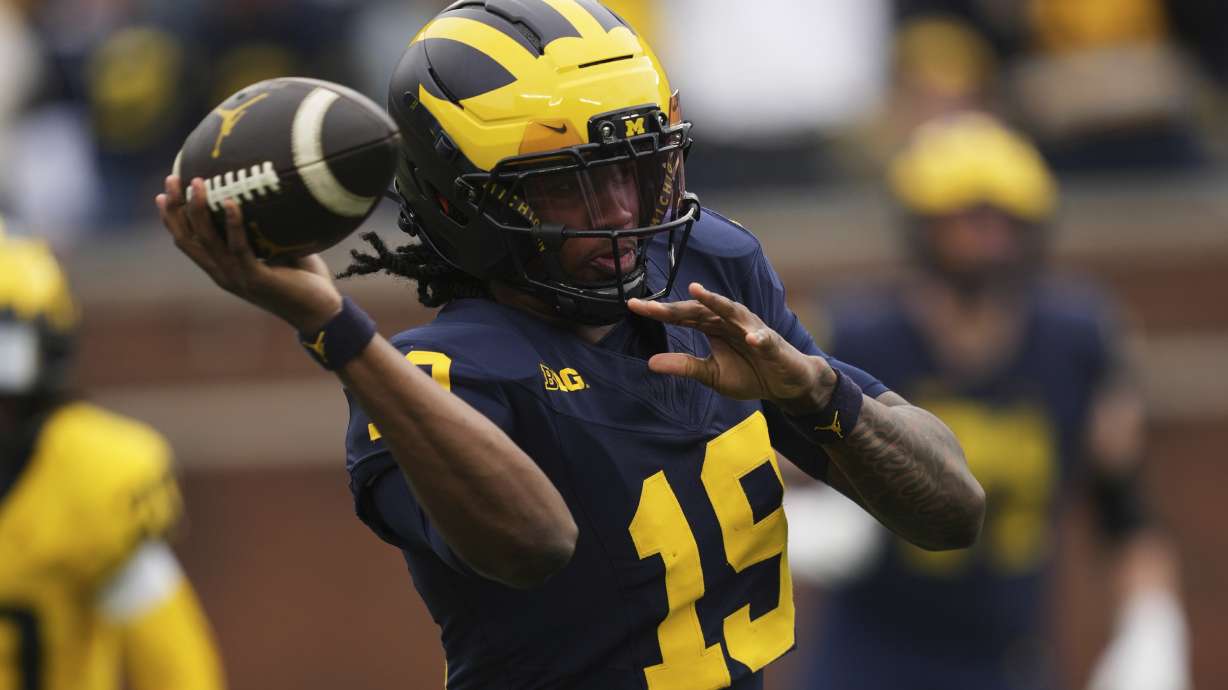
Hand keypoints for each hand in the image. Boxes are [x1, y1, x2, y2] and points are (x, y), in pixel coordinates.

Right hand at [155, 176, 342, 331]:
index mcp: (222, 268)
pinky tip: (232, 202)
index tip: (164, 192)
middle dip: (176, 208)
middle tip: (172, 178)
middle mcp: (223, 274)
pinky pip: (240, 248)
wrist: (320, 312)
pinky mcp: (256, 279)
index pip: (187, 242)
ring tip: (198, 182)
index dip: (172, 218)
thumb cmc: (303, 279)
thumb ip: (265, 229)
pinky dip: (233, 224)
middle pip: (187, 239)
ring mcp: (237, 277)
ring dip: (199, 210)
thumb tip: (267, 192)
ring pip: (207, 241)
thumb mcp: (277, 249)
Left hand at [627, 282, 835, 412]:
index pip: (681, 316)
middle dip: (676, 306)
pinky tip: (751, 338)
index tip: (632, 305)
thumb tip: (650, 363)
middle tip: (650, 305)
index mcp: (712, 327)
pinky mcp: (772, 343)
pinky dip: (759, 337)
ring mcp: (751, 329)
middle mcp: (729, 321)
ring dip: (716, 301)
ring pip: (731, 311)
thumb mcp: (711, 375)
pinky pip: (765, 339)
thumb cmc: (750, 373)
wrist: (786, 384)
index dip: (659, 311)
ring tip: (697, 292)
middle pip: (699, 309)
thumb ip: (685, 366)